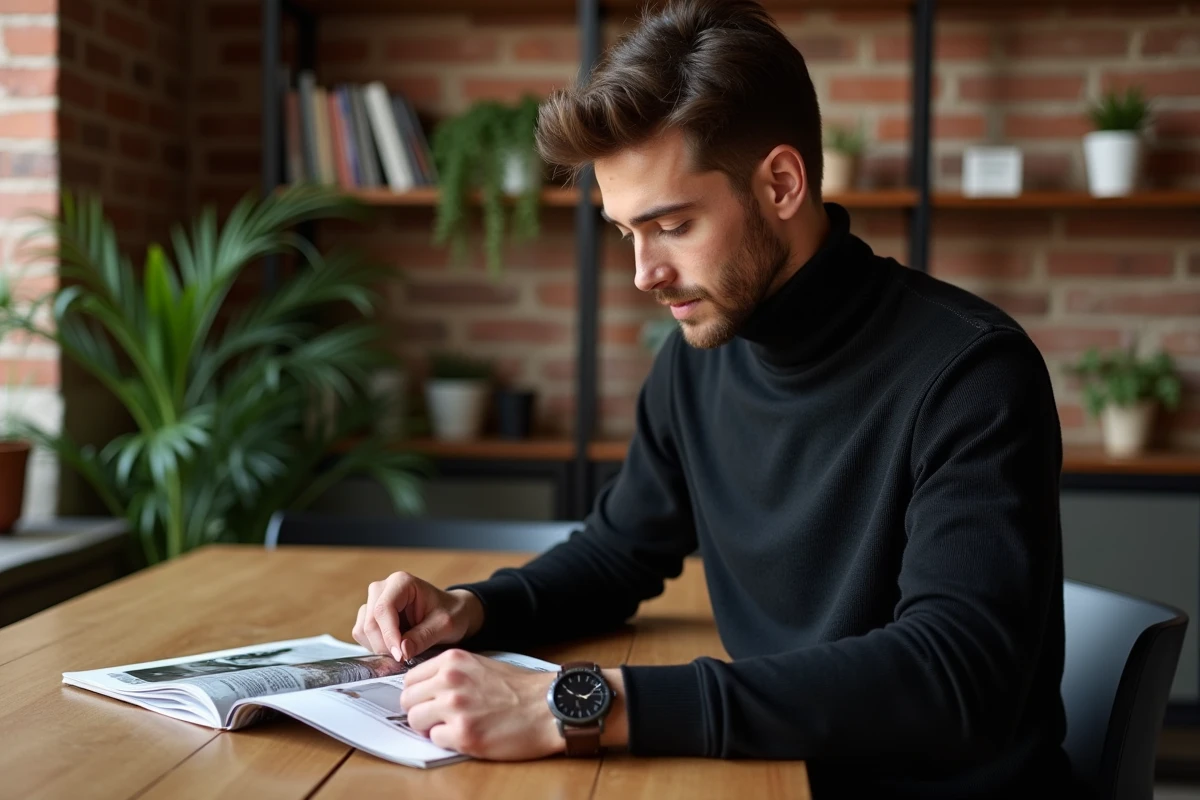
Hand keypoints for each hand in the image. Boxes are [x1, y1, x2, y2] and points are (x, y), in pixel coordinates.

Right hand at [352, 571, 484, 661]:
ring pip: (363, 629)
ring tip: (403, 651)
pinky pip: (362, 634)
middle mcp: (383, 588)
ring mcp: (374, 601)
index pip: (384, 609)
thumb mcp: (444, 625)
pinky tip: (395, 647)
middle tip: (403, 658)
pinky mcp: (370, 615)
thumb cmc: (452, 613)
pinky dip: (375, 646)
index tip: (400, 656)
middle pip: (370, 621)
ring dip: (379, 646)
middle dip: (384, 645)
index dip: (389, 635)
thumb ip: (423, 637)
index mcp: (401, 582)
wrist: (453, 613)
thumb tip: (402, 652)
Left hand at [399, 649, 560, 759]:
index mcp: (453, 661)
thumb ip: (451, 673)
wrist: (547, 706)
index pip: (410, 678)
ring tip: (451, 727)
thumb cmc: (519, 689)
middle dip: (419, 711)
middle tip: (436, 718)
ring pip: (415, 721)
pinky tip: (467, 734)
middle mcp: (450, 681)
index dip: (417, 693)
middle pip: (407, 700)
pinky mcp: (464, 734)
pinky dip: (447, 741)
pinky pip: (435, 740)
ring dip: (430, 727)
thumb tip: (426, 689)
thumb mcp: (481, 665)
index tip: (426, 701)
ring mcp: (455, 708)